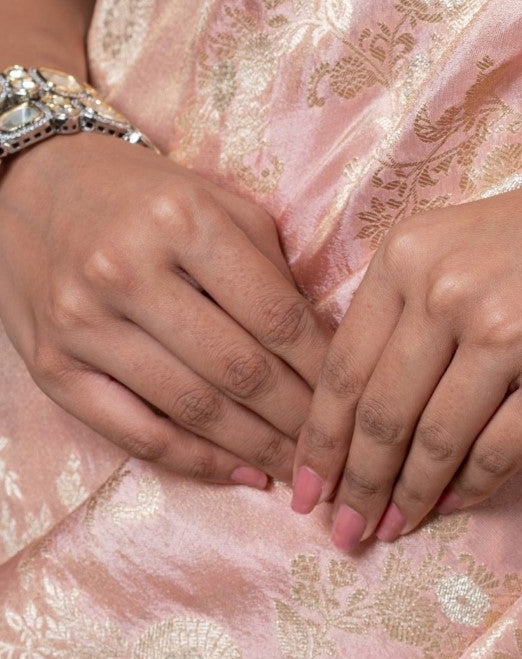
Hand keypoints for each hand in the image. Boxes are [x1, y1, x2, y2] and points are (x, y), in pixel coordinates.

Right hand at [0, 135, 325, 484]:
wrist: (31, 186)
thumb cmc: (142, 196)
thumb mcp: (215, 203)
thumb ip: (270, 266)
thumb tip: (323, 347)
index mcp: (182, 220)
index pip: (276, 314)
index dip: (323, 367)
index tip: (353, 397)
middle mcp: (128, 270)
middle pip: (239, 369)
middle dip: (298, 418)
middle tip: (334, 447)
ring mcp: (84, 323)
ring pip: (193, 408)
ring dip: (256, 448)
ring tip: (298, 466)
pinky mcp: (52, 367)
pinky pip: (134, 433)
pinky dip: (195, 461)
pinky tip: (238, 472)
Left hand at [294, 84, 521, 546]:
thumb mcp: (480, 238)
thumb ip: (423, 301)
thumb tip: (380, 400)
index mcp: (413, 251)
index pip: (341, 366)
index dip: (316, 439)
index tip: (301, 488)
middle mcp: (446, 289)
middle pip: (377, 413)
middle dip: (351, 485)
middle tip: (337, 531)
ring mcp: (506, 333)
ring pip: (432, 442)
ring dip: (405, 498)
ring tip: (389, 531)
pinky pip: (498, 453)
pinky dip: (470, 490)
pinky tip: (456, 506)